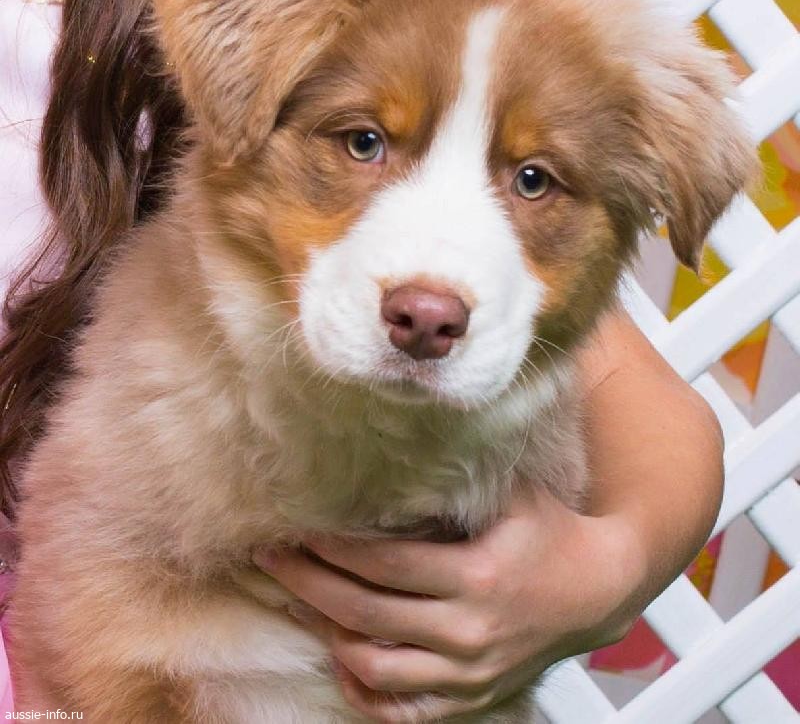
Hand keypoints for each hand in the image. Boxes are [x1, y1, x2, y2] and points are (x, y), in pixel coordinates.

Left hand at [253, 487, 645, 721]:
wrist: (599, 590)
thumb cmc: (552, 533)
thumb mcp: (512, 496)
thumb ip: (458, 479)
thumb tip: (395, 457)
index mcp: (476, 577)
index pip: (384, 565)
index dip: (332, 549)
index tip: (298, 529)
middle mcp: (468, 631)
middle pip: (366, 615)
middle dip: (308, 585)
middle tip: (271, 561)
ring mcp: (469, 672)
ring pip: (376, 669)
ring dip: (327, 635)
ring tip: (297, 601)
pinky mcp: (472, 697)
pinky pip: (404, 711)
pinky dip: (365, 691)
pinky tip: (342, 658)